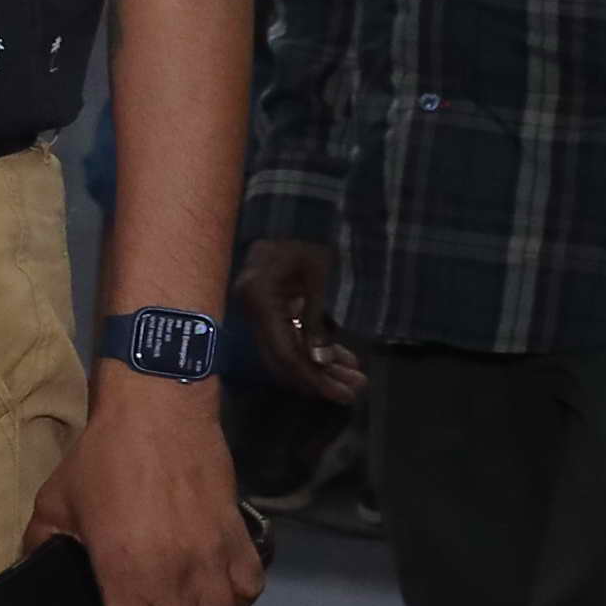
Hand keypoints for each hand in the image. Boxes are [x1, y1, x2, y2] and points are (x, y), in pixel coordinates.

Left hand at [25, 372, 262, 605]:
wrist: (158, 412)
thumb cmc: (102, 458)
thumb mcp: (56, 502)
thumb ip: (42, 542)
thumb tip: (31, 566)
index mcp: (125, 575)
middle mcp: (174, 577)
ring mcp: (212, 559)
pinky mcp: (240, 537)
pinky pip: (251, 589)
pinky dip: (236, 594)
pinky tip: (216, 581)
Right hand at [232, 233, 360, 406]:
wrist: (291, 211)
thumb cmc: (306, 239)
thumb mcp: (318, 279)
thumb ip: (316, 321)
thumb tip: (320, 361)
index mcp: (260, 301)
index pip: (284, 353)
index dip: (313, 377)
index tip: (341, 393)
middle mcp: (251, 310)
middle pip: (282, 359)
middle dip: (318, 378)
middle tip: (352, 393)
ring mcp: (256, 309)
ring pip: (286, 350)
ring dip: (318, 366)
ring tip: (353, 378)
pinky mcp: (266, 307)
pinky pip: (287, 336)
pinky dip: (311, 348)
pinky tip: (338, 358)